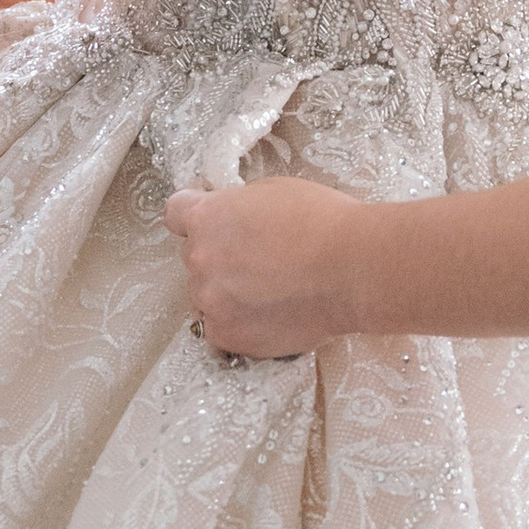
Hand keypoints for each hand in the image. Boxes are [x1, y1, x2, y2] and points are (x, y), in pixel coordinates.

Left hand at [165, 173, 368, 355]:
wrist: (352, 269)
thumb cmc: (322, 222)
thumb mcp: (271, 192)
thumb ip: (237, 208)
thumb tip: (232, 221)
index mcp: (206, 217)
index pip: (176, 212)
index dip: (193, 213)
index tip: (210, 217)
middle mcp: (199, 259)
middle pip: (195, 256)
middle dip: (218, 255)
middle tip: (257, 259)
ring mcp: (210, 301)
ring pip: (207, 295)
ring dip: (227, 291)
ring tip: (270, 291)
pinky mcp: (228, 336)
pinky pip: (220, 328)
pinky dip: (239, 321)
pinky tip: (269, 313)